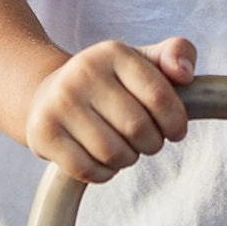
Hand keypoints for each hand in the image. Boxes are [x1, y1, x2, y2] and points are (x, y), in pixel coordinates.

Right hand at [25, 38, 194, 183]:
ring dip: (128, 159)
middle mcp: (82, 71)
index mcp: (113, 52)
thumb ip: (177, 54)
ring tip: (124, 148)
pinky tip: (102, 160)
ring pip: (113, 153)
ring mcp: (59, 102)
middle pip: (138, 129)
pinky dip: (103, 173)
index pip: (158, 96)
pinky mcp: (42, 132)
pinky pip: (87, 170)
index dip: (175, 122)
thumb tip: (184, 74)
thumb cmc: (109, 82)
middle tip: (146, 140)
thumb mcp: (143, 60)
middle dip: (151, 143)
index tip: (175, 131)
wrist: (48, 94)